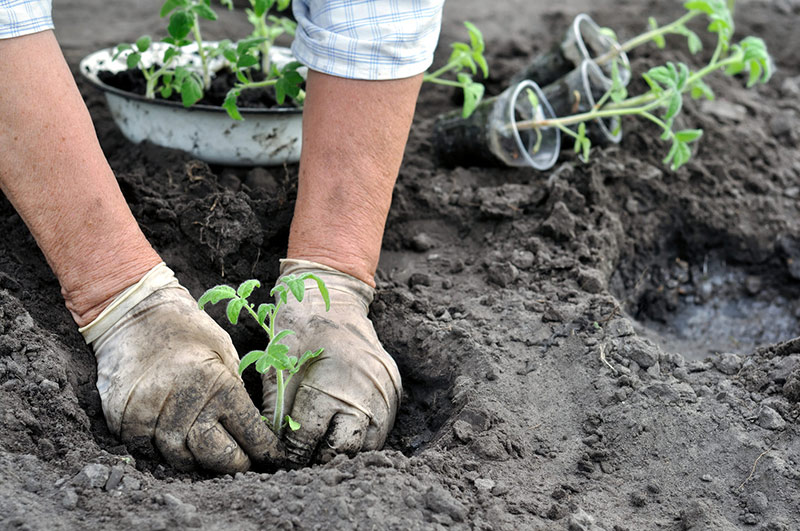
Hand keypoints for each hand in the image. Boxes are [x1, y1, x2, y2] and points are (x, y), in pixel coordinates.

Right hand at [81, 264, 282, 472]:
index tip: (271, 456)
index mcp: (217, 383)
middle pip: (216, 456)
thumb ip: (235, 389)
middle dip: (234, 463)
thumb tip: (251, 429)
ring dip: (197, 459)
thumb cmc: (187, 331)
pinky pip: (148, 452)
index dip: (264, 449)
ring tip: (207, 450)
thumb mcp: (224, 352)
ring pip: (181, 459)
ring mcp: (151, 414)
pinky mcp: (125, 420)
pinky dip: (163, 451)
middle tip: (241, 461)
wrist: (133, 315)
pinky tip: (175, 439)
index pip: (249, 432)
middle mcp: (184, 403)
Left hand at [262, 259, 401, 463]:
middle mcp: (364, 391)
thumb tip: (274, 448)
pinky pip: (382, 427)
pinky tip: (344, 428)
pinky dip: (363, 433)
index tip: (283, 456)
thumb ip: (277, 411)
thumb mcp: (279, 366)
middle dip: (321, 455)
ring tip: (325, 444)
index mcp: (331, 385)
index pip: (309, 439)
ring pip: (368, 444)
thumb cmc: (300, 328)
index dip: (292, 451)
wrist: (333, 297)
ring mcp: (384, 391)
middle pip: (344, 448)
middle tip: (304, 454)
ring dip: (346, 448)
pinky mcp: (394, 389)